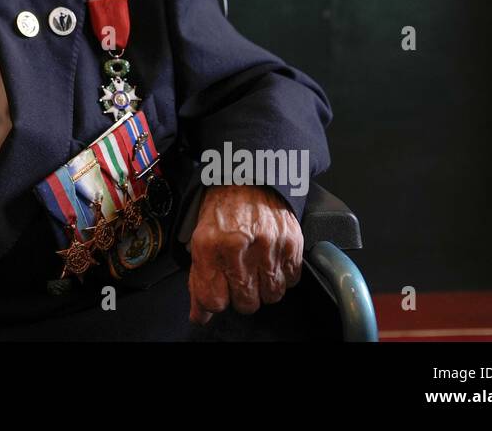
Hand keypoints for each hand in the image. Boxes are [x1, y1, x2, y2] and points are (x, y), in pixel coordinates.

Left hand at [187, 185, 302, 323]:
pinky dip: (283, 275)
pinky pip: (291, 280)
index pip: (214, 300)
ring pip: (271, 296)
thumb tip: (200, 315)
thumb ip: (199, 279)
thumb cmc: (222, 207)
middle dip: (241, 295)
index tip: (218, 293)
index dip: (216, 301)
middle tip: (239, 276)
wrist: (248, 175)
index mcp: (210, 245)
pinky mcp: (291, 242)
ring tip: (257, 266)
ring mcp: (268, 245)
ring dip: (264, 287)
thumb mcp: (200, 238)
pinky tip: (272, 259)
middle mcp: (239, 246)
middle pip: (246, 303)